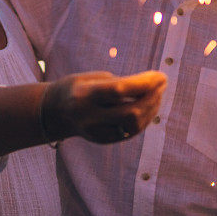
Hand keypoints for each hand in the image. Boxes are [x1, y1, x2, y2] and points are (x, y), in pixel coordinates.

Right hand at [42, 71, 166, 143]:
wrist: (55, 111)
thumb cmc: (78, 87)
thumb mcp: (93, 79)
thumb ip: (119, 84)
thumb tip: (151, 87)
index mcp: (83, 95)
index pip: (119, 90)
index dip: (144, 83)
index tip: (160, 75)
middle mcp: (89, 117)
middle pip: (130, 112)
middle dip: (152, 97)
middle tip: (161, 83)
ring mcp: (96, 132)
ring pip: (133, 126)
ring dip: (151, 109)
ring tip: (158, 93)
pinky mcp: (103, 140)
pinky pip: (130, 132)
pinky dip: (144, 119)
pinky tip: (150, 106)